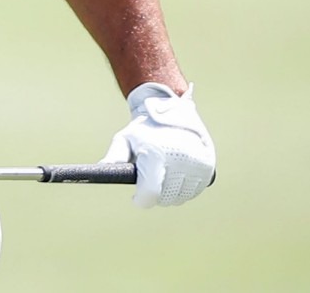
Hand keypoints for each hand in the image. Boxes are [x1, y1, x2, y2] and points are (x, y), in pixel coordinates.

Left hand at [101, 82, 215, 208]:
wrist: (172, 108)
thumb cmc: (144, 127)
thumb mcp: (126, 138)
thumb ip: (114, 156)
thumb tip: (101, 170)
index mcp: (156, 155)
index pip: (151, 193)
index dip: (141, 200)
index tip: (136, 198)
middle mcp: (179, 160)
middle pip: (166, 198)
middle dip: (155, 196)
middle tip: (149, 186)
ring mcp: (196, 163)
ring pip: (181, 196)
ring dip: (171, 194)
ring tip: (163, 180)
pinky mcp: (207, 165)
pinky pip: (195, 190)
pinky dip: (186, 189)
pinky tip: (177, 179)